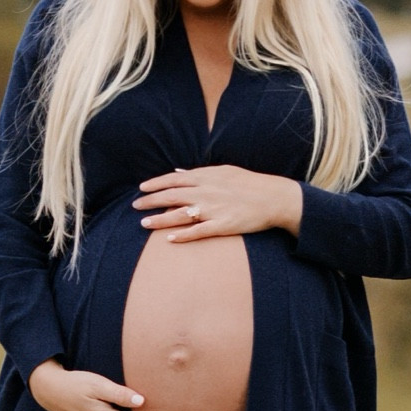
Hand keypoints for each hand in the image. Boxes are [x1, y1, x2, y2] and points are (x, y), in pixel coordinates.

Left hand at [134, 164, 304, 240]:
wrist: (273, 198)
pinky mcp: (222, 226)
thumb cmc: (249, 183)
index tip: (141, 188)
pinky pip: (198, 232)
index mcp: (206, 177)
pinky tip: (169, 239)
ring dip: (159, 220)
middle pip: (171, 197)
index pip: (173, 180)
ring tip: (144, 224)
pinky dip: (182, 236)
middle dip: (150, 202)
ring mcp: (213, 210)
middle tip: (136, 207)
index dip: (155, 184)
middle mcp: (206, 192)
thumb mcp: (224, 171)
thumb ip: (200, 173)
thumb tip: (178, 174)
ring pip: (179, 215)